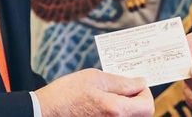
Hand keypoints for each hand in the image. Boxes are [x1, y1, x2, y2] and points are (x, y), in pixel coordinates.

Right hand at [34, 68, 152, 116]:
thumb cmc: (66, 95)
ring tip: (109, 96)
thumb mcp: (94, 78)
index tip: (134, 84)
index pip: (147, 106)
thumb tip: (141, 82)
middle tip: (123, 88)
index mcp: (116, 110)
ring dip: (125, 105)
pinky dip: (114, 112)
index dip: (144, 92)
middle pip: (140, 114)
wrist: (44, 113)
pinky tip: (101, 105)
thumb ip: (122, 82)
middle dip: (136, 99)